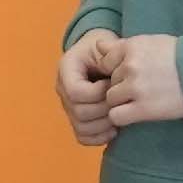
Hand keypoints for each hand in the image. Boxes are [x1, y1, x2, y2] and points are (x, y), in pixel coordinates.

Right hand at [56, 30, 118, 146]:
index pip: (75, 92)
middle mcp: (62, 90)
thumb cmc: (106, 51)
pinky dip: (99, 137)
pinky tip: (114, 129)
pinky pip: (83, 137)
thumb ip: (107, 52)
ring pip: (81, 127)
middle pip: (79, 112)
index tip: (111, 84)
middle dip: (104, 109)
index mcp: (66, 69)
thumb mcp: (106, 45)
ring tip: (118, 115)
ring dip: (104, 124)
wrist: (103, 57)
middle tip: (120, 102)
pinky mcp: (77, 120)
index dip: (96, 93)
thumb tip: (107, 63)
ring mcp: (68, 107)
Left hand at [101, 34, 182, 127]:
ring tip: (138, 102)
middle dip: (119, 85)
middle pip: (109, 80)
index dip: (113, 69)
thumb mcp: (150, 42)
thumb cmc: (180, 56)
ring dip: (121, 102)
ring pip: (110, 98)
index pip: (105, 61)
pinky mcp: (144, 108)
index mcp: (131, 47)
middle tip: (138, 90)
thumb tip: (97, 46)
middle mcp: (129, 66)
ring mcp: (135, 88)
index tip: (126, 75)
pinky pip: (117, 115)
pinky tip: (134, 114)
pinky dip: (122, 117)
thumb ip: (123, 46)